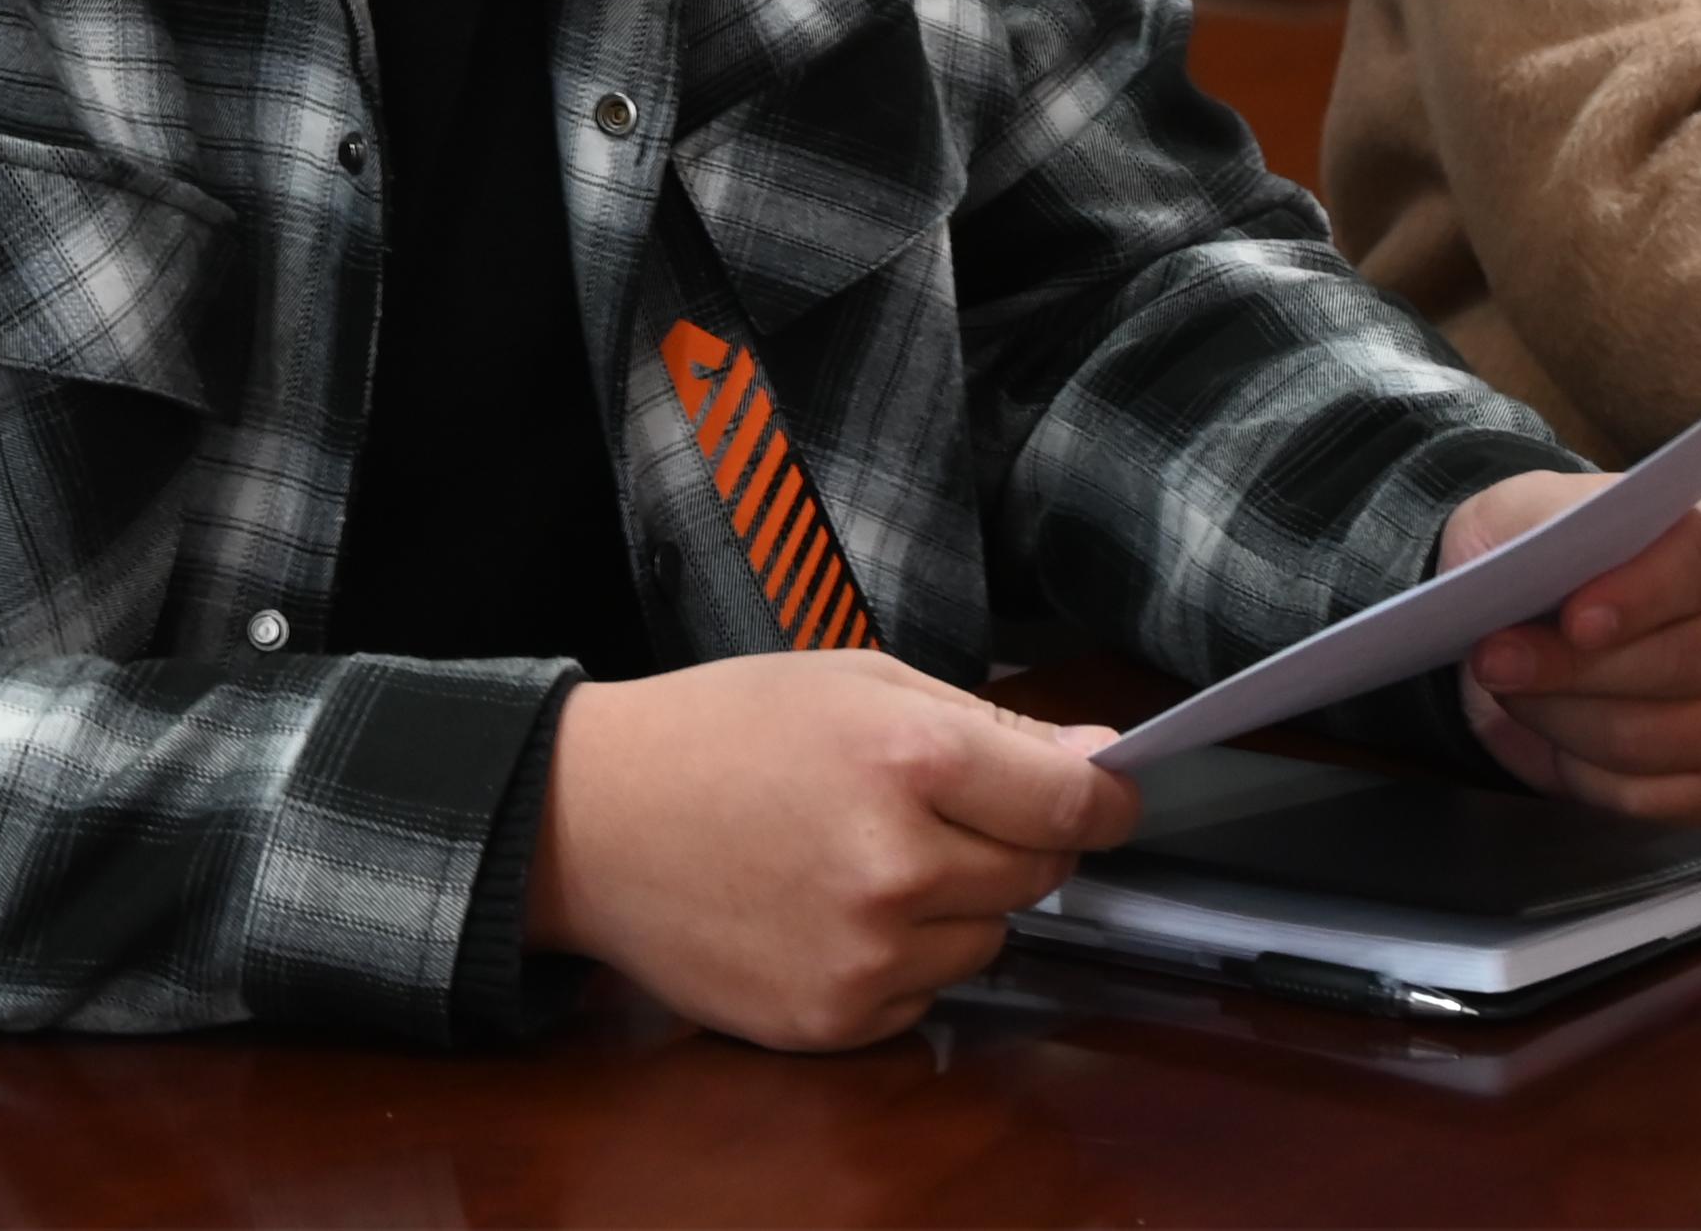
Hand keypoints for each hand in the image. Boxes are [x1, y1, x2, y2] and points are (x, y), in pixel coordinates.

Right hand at [525, 650, 1137, 1049]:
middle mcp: (899, 866)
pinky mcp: (832, 1019)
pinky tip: (831, 910)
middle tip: (942, 809)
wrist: (592, 821)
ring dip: (957, 904)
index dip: (1106, 799)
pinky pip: (924, 994)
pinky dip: (901, 958)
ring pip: (988, 939)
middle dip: (1018, 841)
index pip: (1075, 804)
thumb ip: (990, 726)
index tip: (1108, 796)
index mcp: (913, 759)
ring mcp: (865, 954)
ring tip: (867, 857)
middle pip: (1041, 875)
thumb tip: (1097, 761)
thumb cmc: (723, 732)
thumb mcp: (859, 681)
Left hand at [1444, 474, 1700, 819]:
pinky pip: (1649, 800)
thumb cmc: (1554, 553)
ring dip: (1565, 722)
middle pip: (1685, 662)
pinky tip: (1561, 740)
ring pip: (1657, 740)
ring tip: (1519, 693)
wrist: (1546, 616)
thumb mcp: (1530, 514)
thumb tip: (1550, 593)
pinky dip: (1585, 777)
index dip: (1638, 594)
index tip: (1575, 622)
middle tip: (1497, 661)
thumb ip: (1543, 538)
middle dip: (1576, 670)